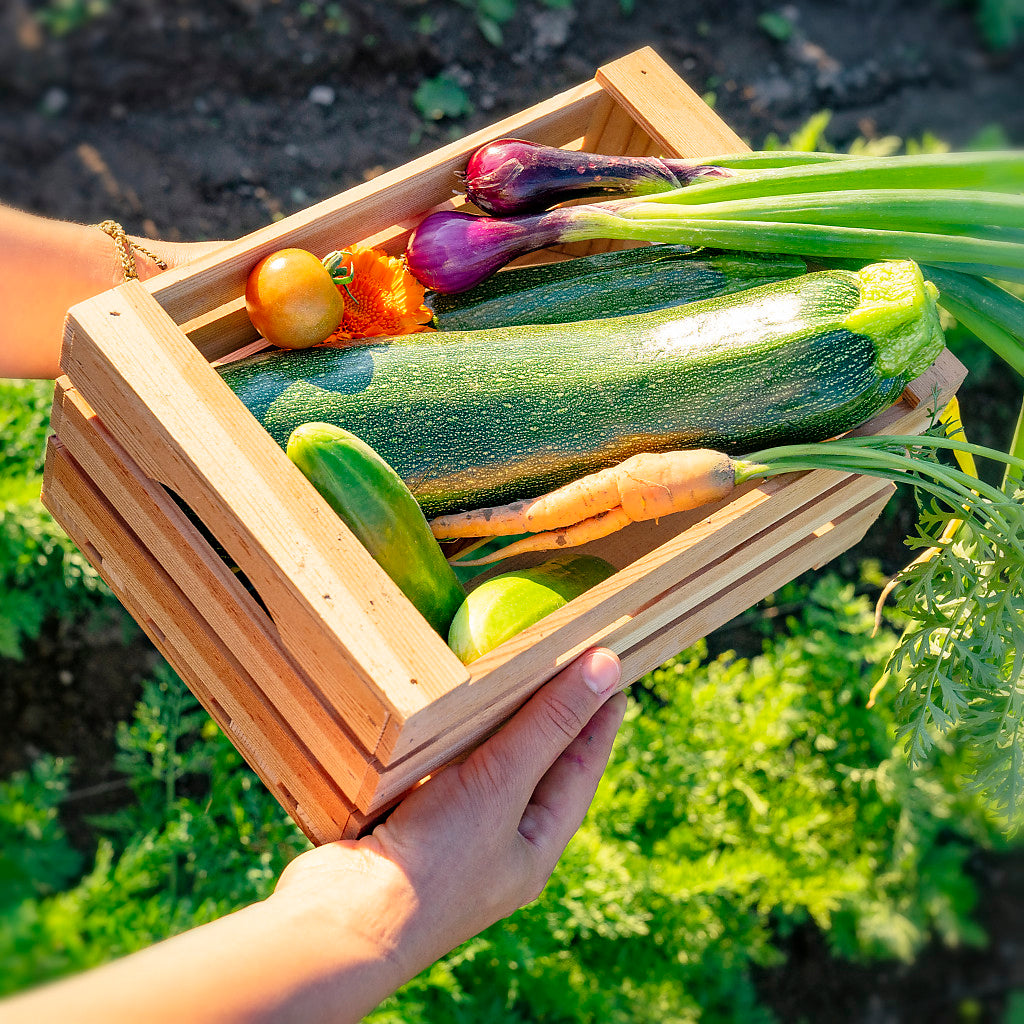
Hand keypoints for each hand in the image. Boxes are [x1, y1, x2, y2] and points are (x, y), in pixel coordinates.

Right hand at [272, 647, 627, 1009]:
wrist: (343, 921)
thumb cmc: (436, 862)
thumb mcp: (503, 784)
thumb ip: (549, 724)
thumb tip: (605, 667)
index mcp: (535, 846)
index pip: (580, 768)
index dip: (597, 718)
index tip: (612, 672)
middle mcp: (498, 843)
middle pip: (534, 764)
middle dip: (548, 714)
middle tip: (563, 662)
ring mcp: (450, 835)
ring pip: (483, 764)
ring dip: (493, 723)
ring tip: (506, 676)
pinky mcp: (406, 822)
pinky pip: (438, 770)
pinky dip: (446, 737)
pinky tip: (442, 710)